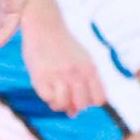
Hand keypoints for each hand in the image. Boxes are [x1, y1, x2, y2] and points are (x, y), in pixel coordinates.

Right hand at [17, 0, 108, 116]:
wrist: (44, 26)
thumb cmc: (63, 45)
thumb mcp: (81, 60)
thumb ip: (83, 84)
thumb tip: (73, 114)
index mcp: (90, 68)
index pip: (99, 99)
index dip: (90, 102)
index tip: (80, 96)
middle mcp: (76, 73)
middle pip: (82, 105)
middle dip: (74, 105)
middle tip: (65, 95)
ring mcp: (58, 75)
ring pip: (64, 105)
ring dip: (59, 104)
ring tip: (54, 94)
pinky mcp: (41, 76)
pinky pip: (47, 98)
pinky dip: (46, 97)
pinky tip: (45, 87)